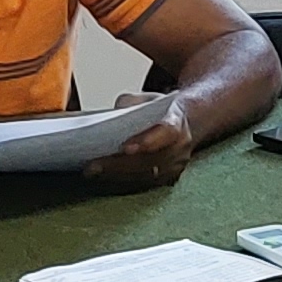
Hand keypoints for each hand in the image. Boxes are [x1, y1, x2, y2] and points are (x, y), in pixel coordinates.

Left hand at [78, 98, 198, 190]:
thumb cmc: (163, 110)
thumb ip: (129, 104)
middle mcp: (181, 147)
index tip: (125, 148)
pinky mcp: (169, 178)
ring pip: (147, 176)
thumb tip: (108, 117)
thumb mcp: (147, 98)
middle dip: (120, 165)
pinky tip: (104, 178)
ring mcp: (176, 165)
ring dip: (117, 176)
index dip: (147, 141)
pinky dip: (123, 181)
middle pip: (151, 161)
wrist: (188, 121)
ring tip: (93, 172)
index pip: (167, 132)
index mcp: (178, 122)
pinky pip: (145, 184)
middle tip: (93, 166)